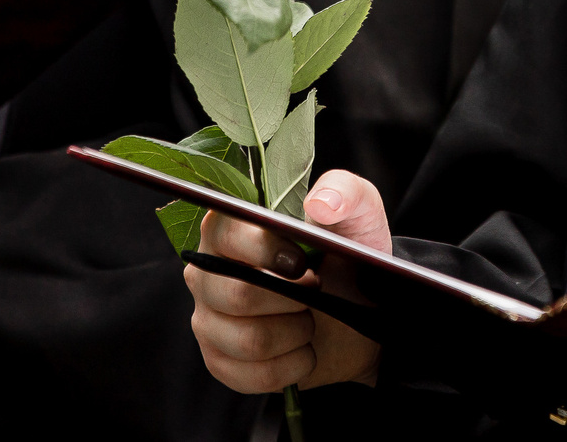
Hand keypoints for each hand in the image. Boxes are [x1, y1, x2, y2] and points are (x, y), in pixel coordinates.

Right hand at [186, 168, 388, 393]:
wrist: (357, 313)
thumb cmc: (346, 256)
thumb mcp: (358, 216)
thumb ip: (346, 192)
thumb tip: (319, 204)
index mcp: (231, 226)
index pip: (225, 233)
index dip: (265, 250)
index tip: (301, 260)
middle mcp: (207, 271)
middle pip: (237, 294)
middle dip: (292, 298)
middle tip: (315, 289)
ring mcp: (208, 319)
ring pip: (249, 340)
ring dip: (296, 333)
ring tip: (310, 319)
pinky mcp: (220, 360)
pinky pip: (252, 375)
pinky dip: (293, 366)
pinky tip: (303, 349)